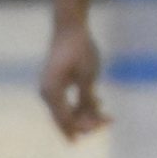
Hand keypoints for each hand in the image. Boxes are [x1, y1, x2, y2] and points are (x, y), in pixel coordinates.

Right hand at [40, 22, 108, 138]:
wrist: (69, 29)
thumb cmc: (79, 50)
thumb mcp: (88, 75)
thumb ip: (87, 97)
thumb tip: (90, 117)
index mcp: (51, 91)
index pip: (65, 119)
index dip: (82, 128)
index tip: (101, 128)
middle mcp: (47, 93)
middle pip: (65, 118)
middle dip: (87, 123)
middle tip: (109, 121)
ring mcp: (50, 89)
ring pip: (68, 111)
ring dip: (87, 115)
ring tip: (108, 116)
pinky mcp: (57, 84)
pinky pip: (68, 102)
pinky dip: (82, 106)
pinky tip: (99, 103)